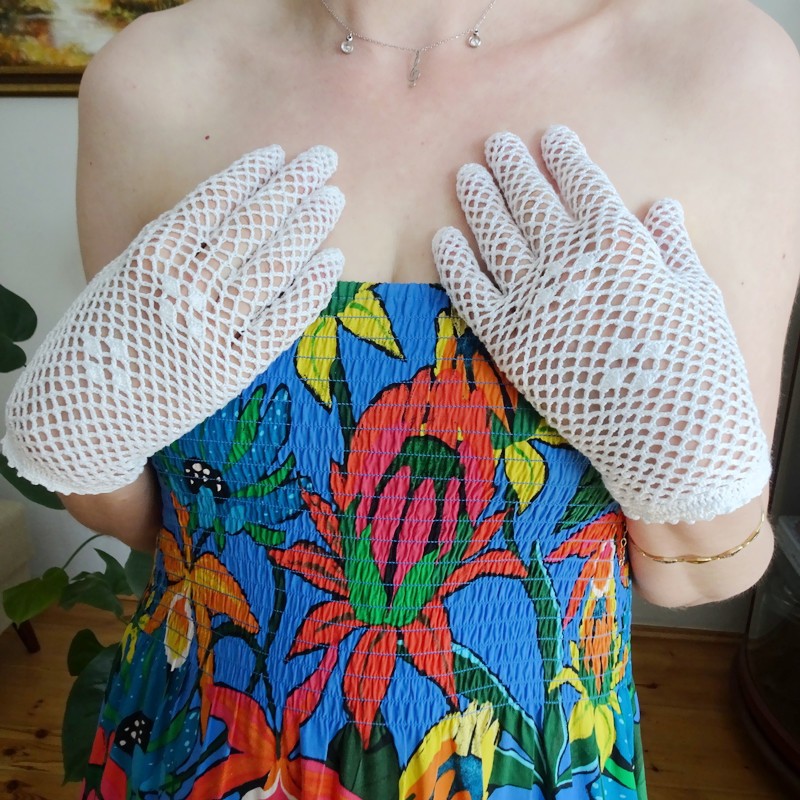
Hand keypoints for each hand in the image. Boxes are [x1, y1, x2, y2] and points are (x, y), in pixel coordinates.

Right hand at [3, 145, 344, 493]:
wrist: (86, 413)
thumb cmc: (102, 339)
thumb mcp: (123, 276)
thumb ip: (170, 247)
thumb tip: (226, 214)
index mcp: (150, 253)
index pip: (213, 200)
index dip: (252, 173)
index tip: (278, 153)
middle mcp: (184, 284)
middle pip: (252, 224)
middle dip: (293, 186)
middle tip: (324, 159)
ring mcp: (212, 326)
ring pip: (272, 264)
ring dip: (308, 226)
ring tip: (333, 198)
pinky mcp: (233, 366)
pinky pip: (282, 320)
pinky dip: (309, 287)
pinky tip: (332, 259)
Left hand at [433, 126, 769, 522]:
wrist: (670, 437)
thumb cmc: (698, 365)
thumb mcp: (698, 293)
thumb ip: (671, 245)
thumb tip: (658, 206)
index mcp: (619, 239)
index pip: (582, 181)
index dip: (562, 154)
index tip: (548, 136)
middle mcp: (568, 261)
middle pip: (530, 199)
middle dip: (510, 165)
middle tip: (492, 144)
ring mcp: (533, 300)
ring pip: (495, 236)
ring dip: (478, 200)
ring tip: (465, 175)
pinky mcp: (508, 342)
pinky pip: (471, 292)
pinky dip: (454, 262)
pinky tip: (443, 238)